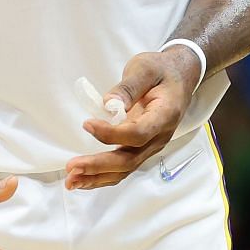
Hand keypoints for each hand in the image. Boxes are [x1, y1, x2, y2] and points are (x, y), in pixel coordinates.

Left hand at [66, 45, 201, 189]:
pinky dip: (101, 176)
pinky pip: (122, 168)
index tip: (87, 124)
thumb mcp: (145, 68)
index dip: (111, 134)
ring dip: (97, 177)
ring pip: (125, 169)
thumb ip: (128, 87)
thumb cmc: (162, 70)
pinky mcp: (141, 148)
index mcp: (165, 115)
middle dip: (99, 165)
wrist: (179, 77)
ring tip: (70, 180)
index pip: (138, 133)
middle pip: (129, 160)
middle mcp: (159, 137)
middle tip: (72, 166)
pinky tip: (82, 179)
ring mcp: (150, 146)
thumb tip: (108, 105)